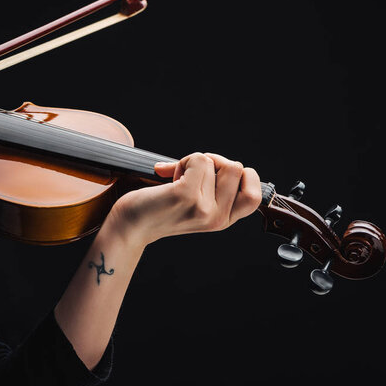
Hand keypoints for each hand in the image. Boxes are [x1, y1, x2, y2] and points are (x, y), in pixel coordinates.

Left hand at [109, 152, 261, 246]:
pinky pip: (198, 160)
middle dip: (214, 162)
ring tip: (177, 178)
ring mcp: (203, 208)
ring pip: (215, 161)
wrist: (130, 226)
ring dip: (194, 161)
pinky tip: (168, 176)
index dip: (242, 177)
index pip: (255, 195)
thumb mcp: (197, 206)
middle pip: (237, 168)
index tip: (218, 176)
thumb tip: (218, 160)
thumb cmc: (159, 210)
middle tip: (192, 175)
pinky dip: (182, 161)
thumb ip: (215, 190)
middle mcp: (217, 218)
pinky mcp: (186, 196)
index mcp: (223, 220)